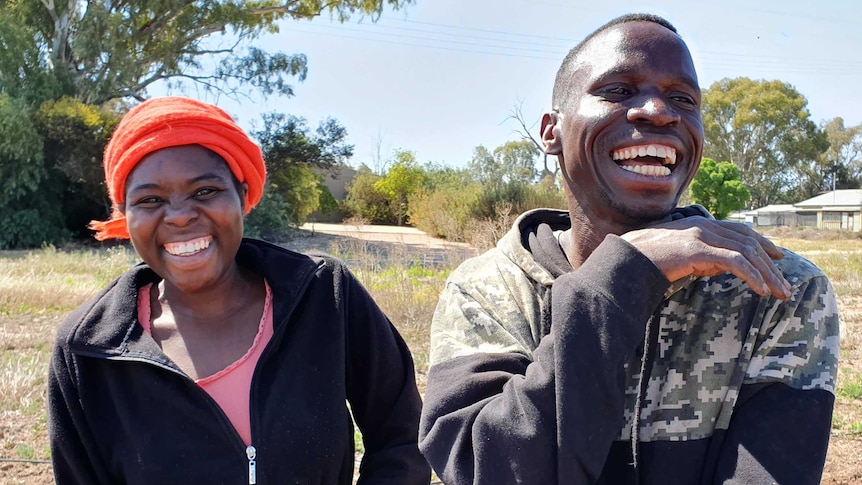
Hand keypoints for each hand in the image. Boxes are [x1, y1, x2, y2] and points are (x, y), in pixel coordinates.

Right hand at [620, 217, 791, 299]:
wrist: (627, 257)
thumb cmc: (649, 259)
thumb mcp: (681, 255)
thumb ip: (702, 256)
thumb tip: (721, 266)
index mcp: (701, 225)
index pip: (741, 231)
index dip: (763, 243)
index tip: (778, 258)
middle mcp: (705, 225)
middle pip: (749, 242)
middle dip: (771, 265)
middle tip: (786, 287)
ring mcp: (702, 236)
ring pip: (747, 252)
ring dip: (767, 274)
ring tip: (779, 293)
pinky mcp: (698, 249)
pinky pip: (734, 261)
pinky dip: (751, 275)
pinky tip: (760, 290)